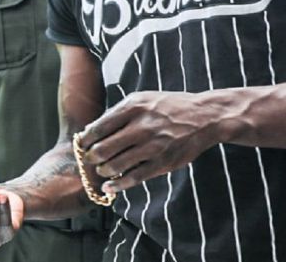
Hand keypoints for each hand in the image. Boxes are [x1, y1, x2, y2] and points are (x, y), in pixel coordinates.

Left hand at [78, 90, 224, 194]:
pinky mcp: (163, 163)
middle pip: (103, 149)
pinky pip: (134, 178)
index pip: (98, 128)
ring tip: (102, 170)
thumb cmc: (168, 107)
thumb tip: (90, 130)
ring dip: (102, 171)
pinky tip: (110, 187)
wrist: (204, 117)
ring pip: (115, 165)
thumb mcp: (141, 99)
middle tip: (89, 159)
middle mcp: (141, 127)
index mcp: (133, 108)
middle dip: (90, 158)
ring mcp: (152, 146)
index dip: (85, 140)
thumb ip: (117, 113)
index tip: (81, 145)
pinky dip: (118, 185)